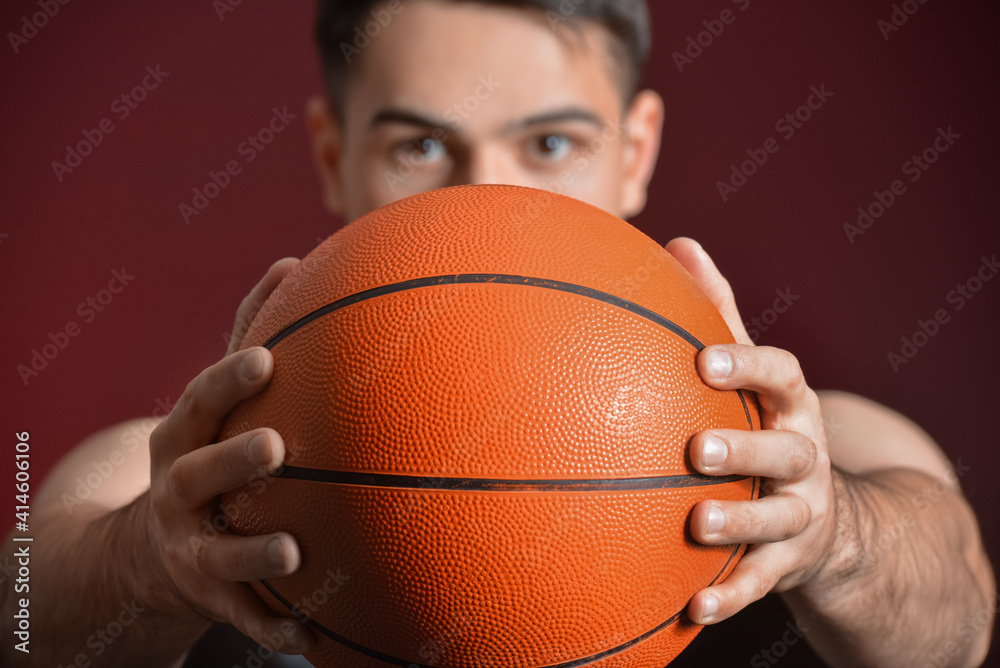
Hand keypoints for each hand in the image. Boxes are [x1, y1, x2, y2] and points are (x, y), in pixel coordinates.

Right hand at [142, 258, 316, 652]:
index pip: (200, 403)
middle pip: (196, 476)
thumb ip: (248, 333)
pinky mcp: (211, 600)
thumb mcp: (211, 401)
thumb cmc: (201, 454)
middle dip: (232, 460)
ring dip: (254, 552)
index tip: (267, 359)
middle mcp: (176, 494)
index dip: (228, 381)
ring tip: (295, 549)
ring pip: (218, 554)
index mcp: (182, 438)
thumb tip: (294, 261)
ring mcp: (191, 550)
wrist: (149, 553)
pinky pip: (244, 618)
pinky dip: (275, 629)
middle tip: (276, 446)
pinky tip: (316, 638)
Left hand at [665, 238, 838, 623]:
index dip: (751, 367)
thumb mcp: (749, 374)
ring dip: (741, 522)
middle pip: (788, 449)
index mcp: (789, 405)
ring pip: (780, 518)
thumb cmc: (763, 424)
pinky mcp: (788, 562)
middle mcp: (805, 456)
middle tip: (698, 449)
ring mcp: (801, 512)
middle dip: (748, 448)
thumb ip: (716, 313)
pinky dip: (731, 597)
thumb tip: (677, 240)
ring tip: (698, 524)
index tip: (706, 360)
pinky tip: (691, 610)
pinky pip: (760, 583)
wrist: (823, 516)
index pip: (784, 376)